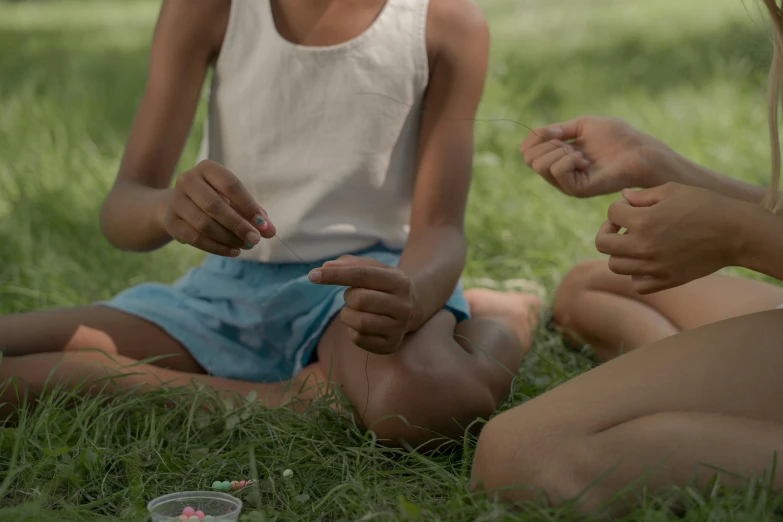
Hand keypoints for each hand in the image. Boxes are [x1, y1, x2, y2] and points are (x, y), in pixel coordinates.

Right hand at [162, 160, 275, 255]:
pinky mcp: (171, 222)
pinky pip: (195, 238)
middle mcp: (188, 180)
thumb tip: (270, 231)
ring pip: (204, 224)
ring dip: (228, 238)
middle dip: (238, 225)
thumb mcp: (236, 201)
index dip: (248, 205)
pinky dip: (217, 247)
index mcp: (207, 168)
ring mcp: (176, 201)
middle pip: (214, 205)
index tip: (263, 224)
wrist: (181, 207)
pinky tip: (233, 251)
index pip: (230, 185)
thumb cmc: (217, 200)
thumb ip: (255, 214)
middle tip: (255, 240)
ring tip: (245, 246)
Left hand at [308, 256, 416, 354]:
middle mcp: (403, 305)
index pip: (362, 275)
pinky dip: (352, 330)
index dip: (335, 275)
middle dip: (348, 297)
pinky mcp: (390, 344)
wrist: (411, 308)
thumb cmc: (384, 285)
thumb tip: (325, 267)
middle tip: (353, 296)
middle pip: (359, 300)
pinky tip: (361, 324)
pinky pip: (359, 338)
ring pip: (359, 322)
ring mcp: (399, 327)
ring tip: (355, 310)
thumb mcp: (374, 269)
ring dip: (347, 315)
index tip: (312, 275)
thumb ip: (350, 264)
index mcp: (399, 281)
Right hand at [520, 116, 672, 197]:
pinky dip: (569, 160)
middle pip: (529, 159)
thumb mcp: (581, 126)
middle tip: (573, 146)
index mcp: (557, 159)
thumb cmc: (616, 137)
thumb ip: (556, 130)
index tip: (560, 133)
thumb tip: (533, 133)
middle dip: (549, 144)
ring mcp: (566, 184)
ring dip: (561, 152)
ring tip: (583, 155)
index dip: (538, 137)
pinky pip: (557, 170)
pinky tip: (586, 162)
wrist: (639, 151)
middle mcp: (558, 175)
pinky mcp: (576, 190)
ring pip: (540, 165)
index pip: (527, 151)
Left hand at [595, 183, 745, 293]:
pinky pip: (637, 284)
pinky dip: (637, 275)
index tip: (633, 207)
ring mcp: (653, 267)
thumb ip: (642, 195)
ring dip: (621, 253)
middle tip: (623, 226)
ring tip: (636, 243)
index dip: (619, 207)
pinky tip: (648, 262)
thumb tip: (622, 198)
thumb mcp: (672, 190)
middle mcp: (643, 247)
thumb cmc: (705, 205)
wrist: (736, 232)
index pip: (611, 213)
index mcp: (643, 221)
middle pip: (602, 244)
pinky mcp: (666, 281)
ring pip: (615, 266)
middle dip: (609, 231)